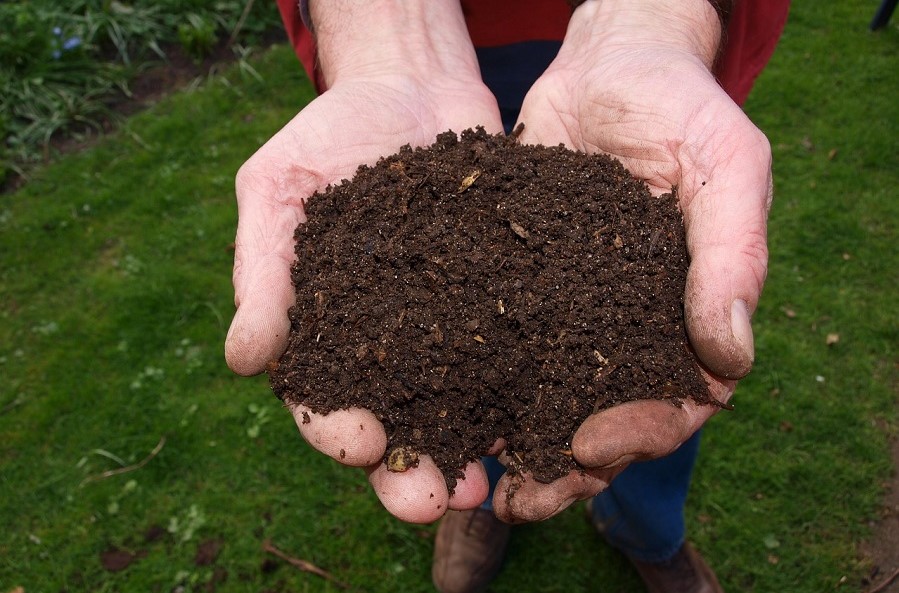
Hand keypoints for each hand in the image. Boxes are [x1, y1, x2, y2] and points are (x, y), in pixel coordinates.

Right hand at [225, 0, 503, 522]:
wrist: (410, 85)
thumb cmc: (329, 134)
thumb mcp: (278, 188)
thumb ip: (263, 271)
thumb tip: (242, 360)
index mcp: (325, 332)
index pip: (322, 399)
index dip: (336, 429)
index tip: (359, 443)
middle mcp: (389, 345)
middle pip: (397, 425)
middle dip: (410, 470)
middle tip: (433, 500)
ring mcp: (450, 327)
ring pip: (460, 408)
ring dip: (473, 452)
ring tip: (491, 485)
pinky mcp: (503, 303)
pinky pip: (515, 354)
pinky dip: (526, 392)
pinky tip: (544, 419)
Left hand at [491, 0, 771, 522]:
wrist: (606, 64)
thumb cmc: (679, 106)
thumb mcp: (724, 165)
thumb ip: (733, 255)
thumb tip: (731, 359)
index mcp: (686, 316)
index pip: (676, 401)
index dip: (640, 433)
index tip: (591, 445)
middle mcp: (625, 327)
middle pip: (602, 419)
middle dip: (565, 467)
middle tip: (520, 500)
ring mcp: (569, 313)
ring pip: (543, 398)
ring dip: (512, 444)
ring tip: (470, 479)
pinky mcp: (515, 289)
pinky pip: (495, 347)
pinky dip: (470, 384)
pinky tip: (436, 410)